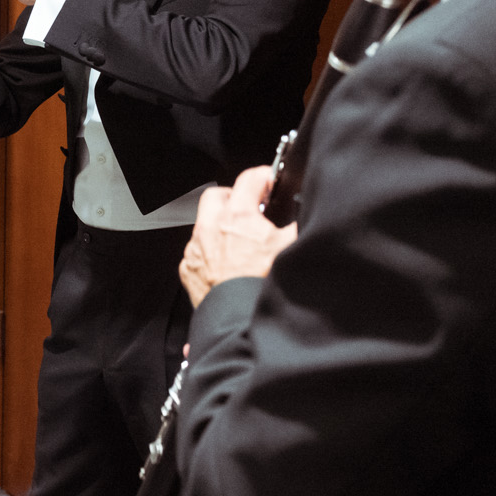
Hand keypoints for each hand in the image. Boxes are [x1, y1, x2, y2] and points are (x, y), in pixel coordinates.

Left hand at [180, 166, 297, 308]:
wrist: (237, 320)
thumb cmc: (261, 286)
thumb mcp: (291, 250)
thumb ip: (298, 227)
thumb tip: (307, 216)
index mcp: (237, 218)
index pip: (249, 179)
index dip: (263, 176)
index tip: (270, 182)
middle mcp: (210, 228)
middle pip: (217, 195)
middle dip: (234, 197)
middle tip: (250, 207)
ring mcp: (196, 248)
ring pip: (204, 223)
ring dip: (221, 225)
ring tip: (240, 239)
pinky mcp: (188, 268)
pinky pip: (197, 250)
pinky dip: (211, 250)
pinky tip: (227, 262)